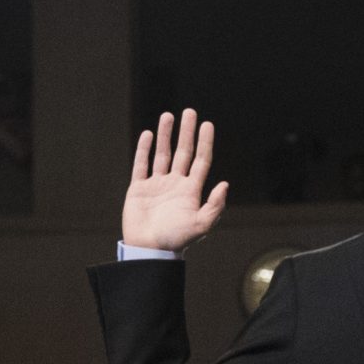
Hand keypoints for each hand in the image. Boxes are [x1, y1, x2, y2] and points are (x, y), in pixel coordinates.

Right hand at [121, 110, 227, 251]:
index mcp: (191, 190)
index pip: (200, 160)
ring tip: (167, 116)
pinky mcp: (139, 189)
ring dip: (165, 135)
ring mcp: (157, 185)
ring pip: (162, 154)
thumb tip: (225, 184)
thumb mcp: (201, 225)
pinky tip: (148, 134)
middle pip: (183, 152)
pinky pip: (141, 165)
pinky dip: (144, 149)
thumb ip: (214, 206)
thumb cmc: (176, 240)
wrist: (149, 250)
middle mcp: (175, 184)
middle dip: (186, 132)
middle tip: (189, 112)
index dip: (205, 142)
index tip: (207, 124)